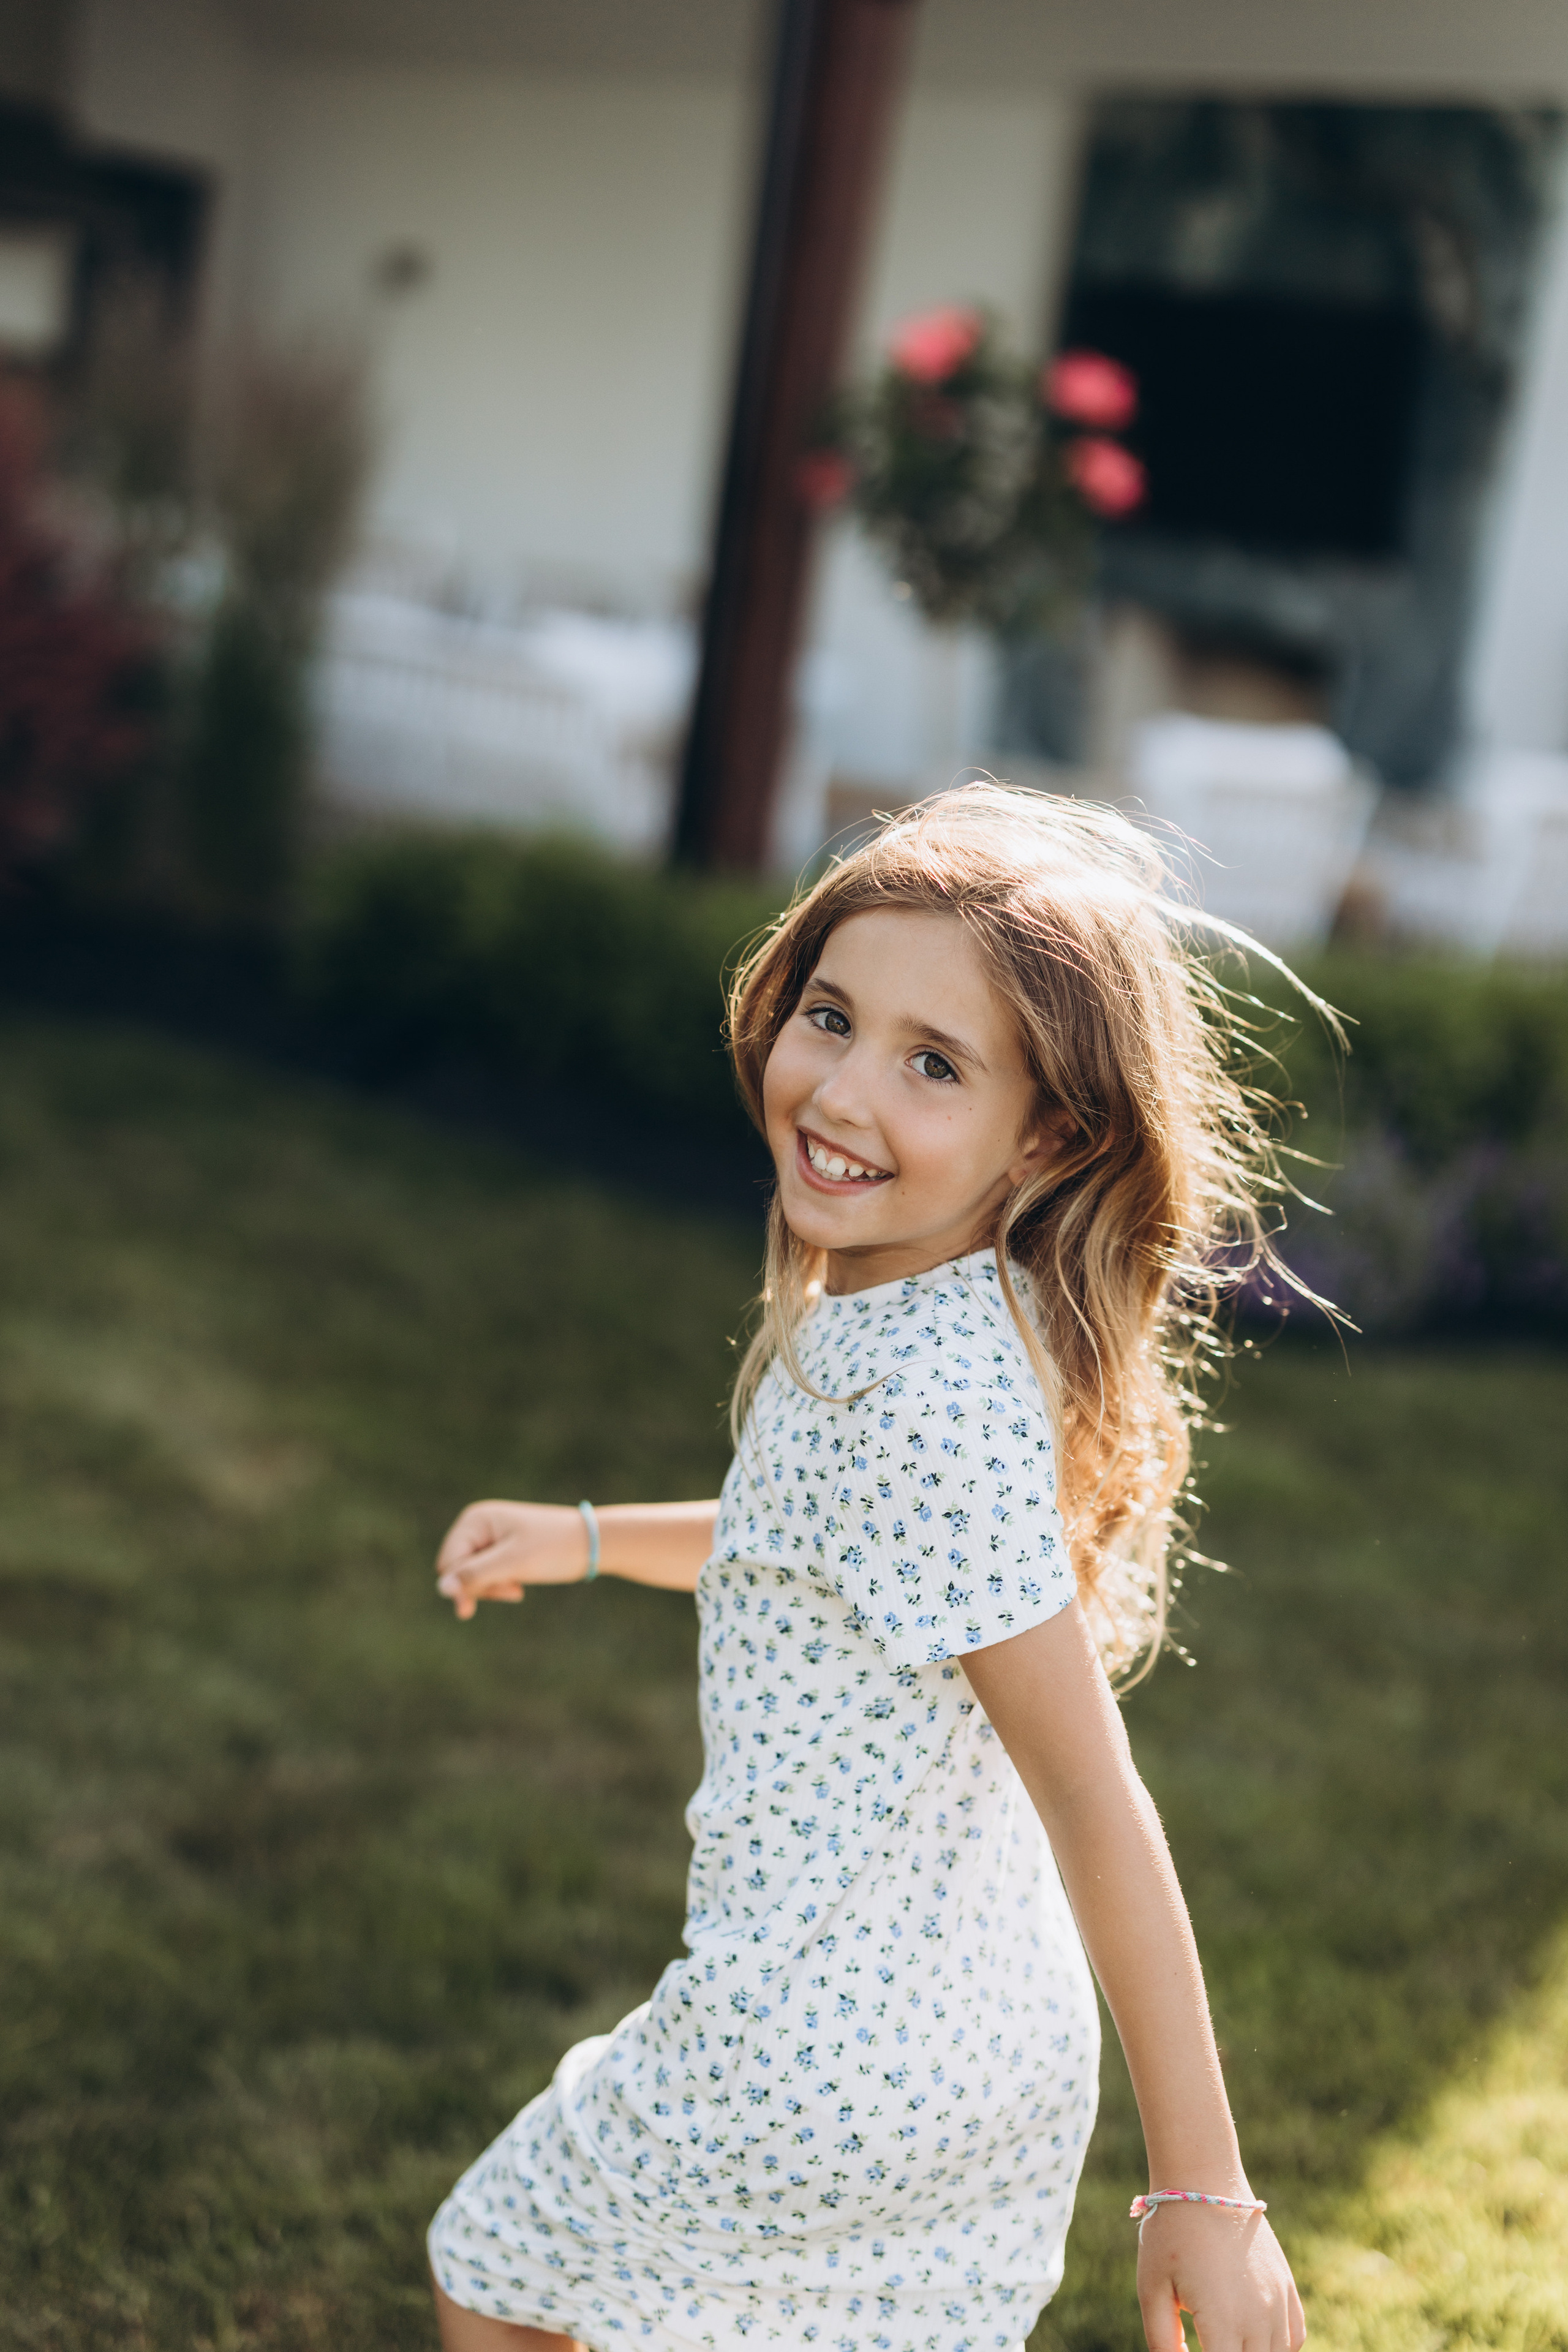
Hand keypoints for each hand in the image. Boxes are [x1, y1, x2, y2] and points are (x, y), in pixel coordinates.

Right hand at [435, 1500, 589, 1619]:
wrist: (591, 1543)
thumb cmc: (553, 1548)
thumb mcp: (513, 1564)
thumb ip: (475, 1575)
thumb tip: (441, 1589)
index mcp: (475, 1519)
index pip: (449, 1562)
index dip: (465, 1585)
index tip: (497, 1597)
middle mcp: (477, 1525)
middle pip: (456, 1570)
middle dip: (481, 1587)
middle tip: (513, 1592)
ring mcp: (489, 1537)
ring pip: (471, 1576)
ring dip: (492, 1588)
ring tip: (518, 1590)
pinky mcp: (500, 1550)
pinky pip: (485, 1575)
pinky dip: (499, 1585)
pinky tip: (518, 1588)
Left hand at [1137, 2201, 1305, 2350]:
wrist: (1204, 2182)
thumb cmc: (1171, 2234)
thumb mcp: (1152, 2289)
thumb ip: (1162, 2341)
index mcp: (1223, 2321)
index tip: (1196, 2350)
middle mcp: (1258, 2317)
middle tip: (1208, 2341)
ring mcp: (1278, 2301)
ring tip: (1224, 2340)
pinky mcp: (1287, 2286)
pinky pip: (1293, 2338)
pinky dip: (1277, 2348)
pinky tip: (1252, 2340)